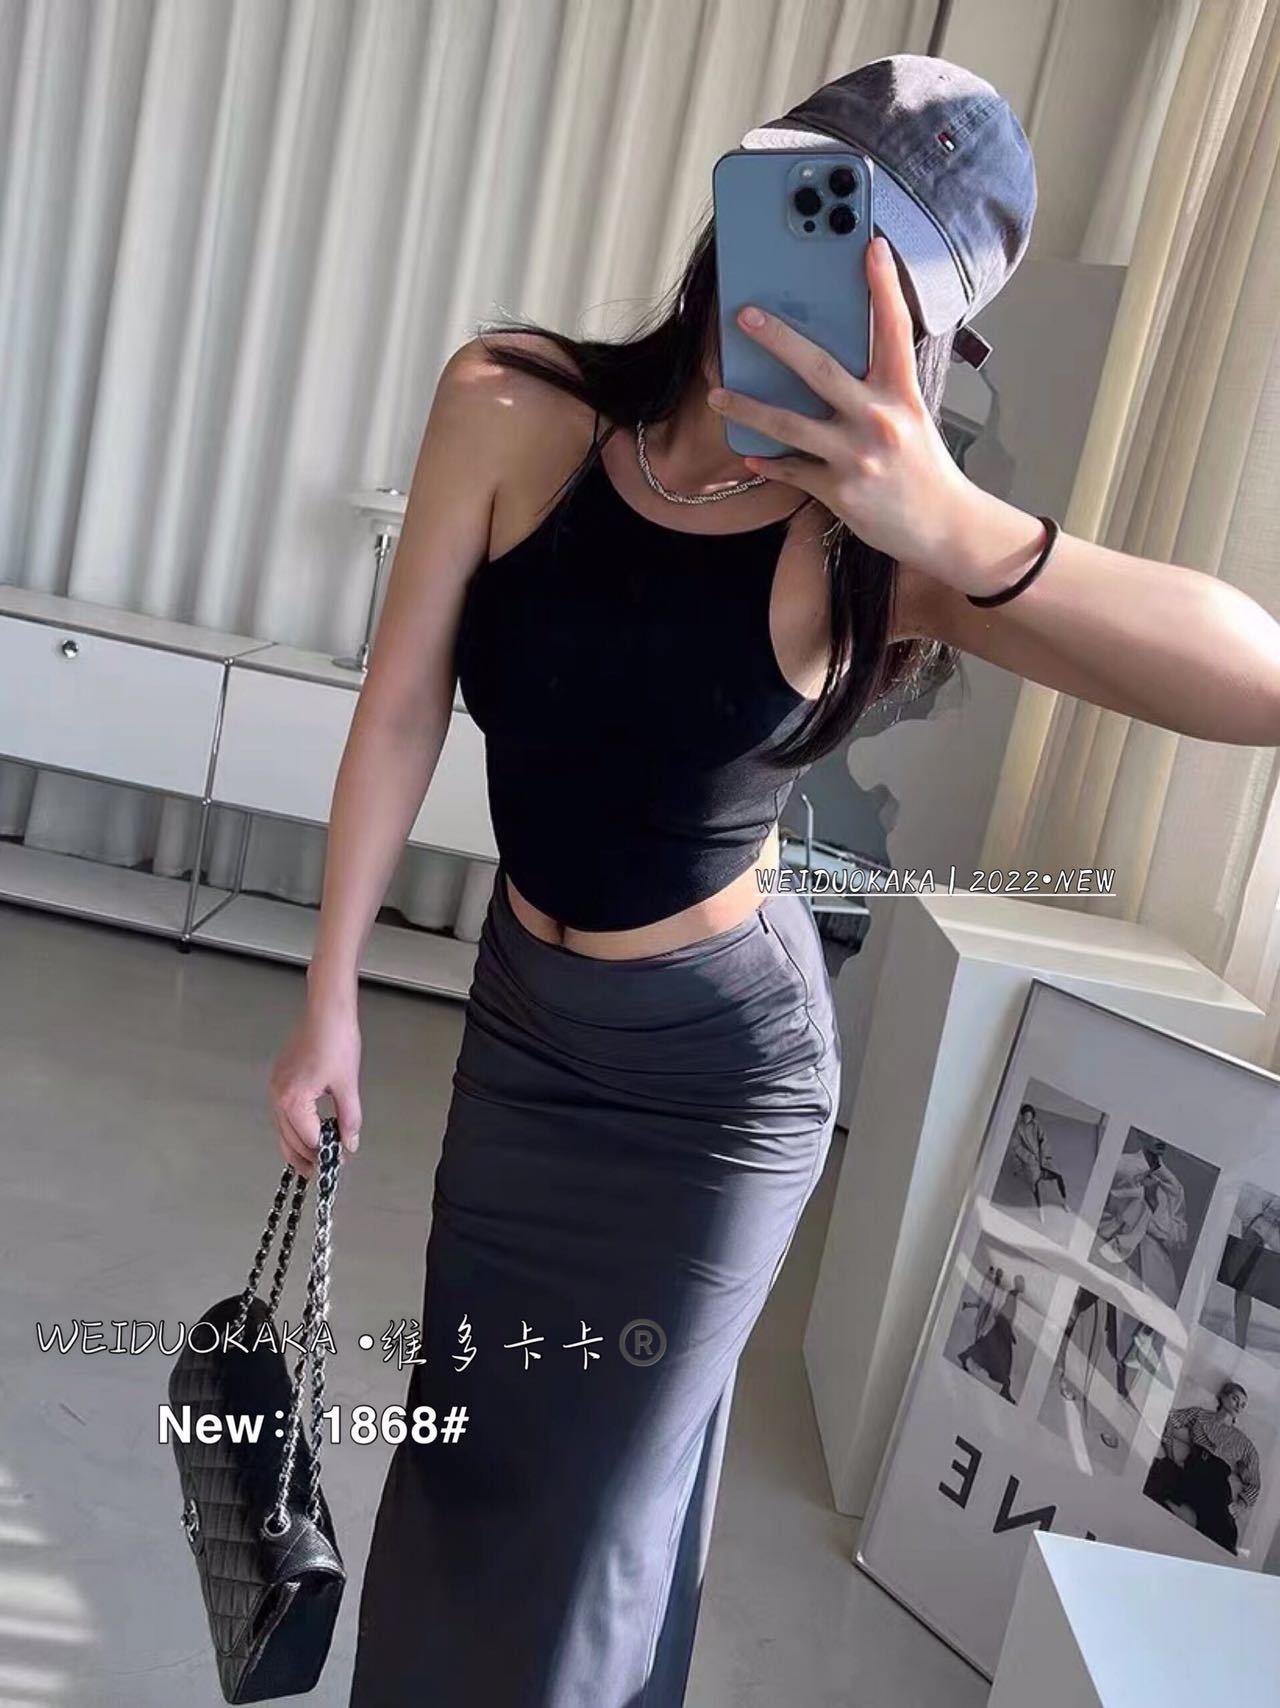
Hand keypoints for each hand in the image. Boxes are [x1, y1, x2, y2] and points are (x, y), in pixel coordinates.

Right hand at [269, 1000, 362, 1175]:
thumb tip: (349, 1142)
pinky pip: (282, 1113)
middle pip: (288, 1139)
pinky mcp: (279, 1078)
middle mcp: (278, 1095)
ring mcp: (276, 1086)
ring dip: (296, 1145)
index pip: (308, 1140)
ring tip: (312, 1158)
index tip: (337, 1162)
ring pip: (281, 1128)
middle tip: (320, 1171)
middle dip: (305, 1157)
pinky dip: (292, 1127)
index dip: (323, 1154)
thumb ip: (348, 1119)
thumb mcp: (347, 1085)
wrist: (326, 1012)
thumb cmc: (336, 1040)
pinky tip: (305, 1130)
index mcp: (293, 1099)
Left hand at [707, 235, 1040, 595]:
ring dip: (748, 407)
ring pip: (789, 424)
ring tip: (718, 395)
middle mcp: (880, 419)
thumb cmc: (925, 471)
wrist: (944, 529)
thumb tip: (830, 366)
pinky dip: (769, 463)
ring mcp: (858, 456)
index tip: (870, 246)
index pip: (895, 329)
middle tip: (746, 316)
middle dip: (778, 339)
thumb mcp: (912, 419)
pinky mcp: (840, 491)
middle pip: (820, 368)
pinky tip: (751, 456)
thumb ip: (879, 391)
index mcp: (903, 394)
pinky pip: (792, 470)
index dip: (884, 285)